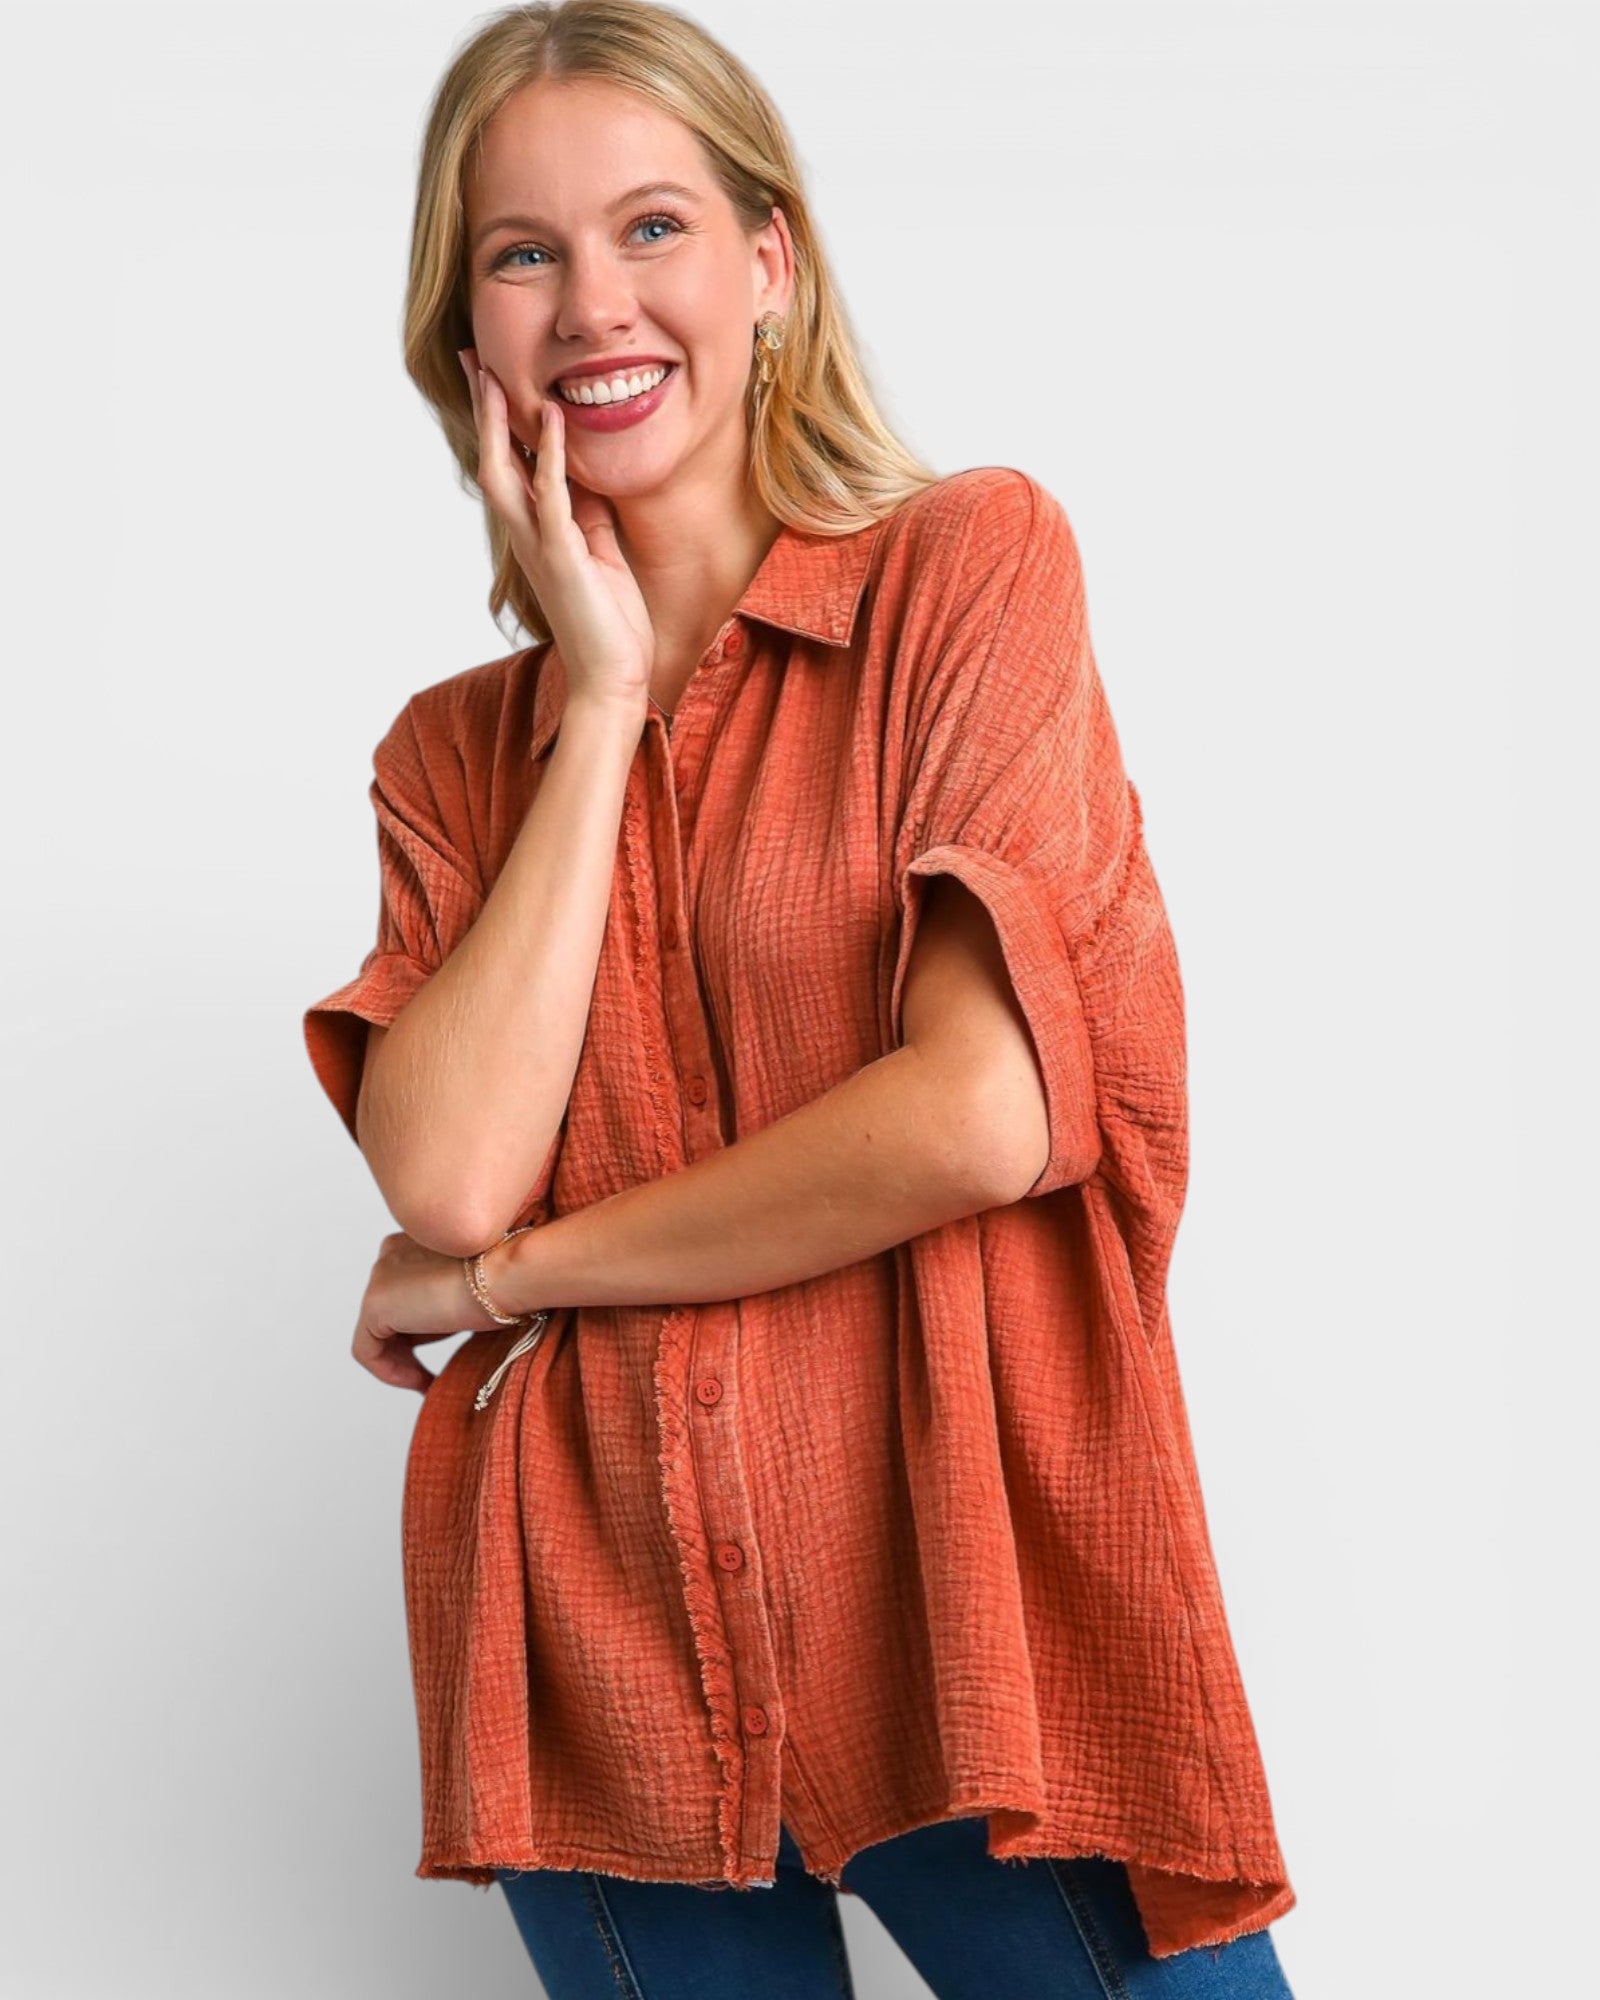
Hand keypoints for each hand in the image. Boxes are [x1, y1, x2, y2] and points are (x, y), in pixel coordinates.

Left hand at [352, 1229, 508, 1394]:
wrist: (507, 1274)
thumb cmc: (505, 1281)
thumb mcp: (473, 1289)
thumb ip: (449, 1297)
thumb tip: (446, 1326)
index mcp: (412, 1242)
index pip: (406, 1295)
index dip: (422, 1332)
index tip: (443, 1354)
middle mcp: (389, 1256)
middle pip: (389, 1315)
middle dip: (410, 1348)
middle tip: (433, 1375)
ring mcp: (379, 1278)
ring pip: (376, 1333)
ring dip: (401, 1362)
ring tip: (427, 1381)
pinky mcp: (375, 1304)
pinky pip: (366, 1350)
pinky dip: (389, 1372)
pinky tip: (419, 1381)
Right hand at [459, 347, 654, 713]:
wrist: (612, 677)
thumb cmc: (609, 624)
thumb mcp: (602, 555)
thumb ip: (588, 517)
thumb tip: (585, 477)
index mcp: (537, 535)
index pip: (511, 468)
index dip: (500, 424)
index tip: (492, 378)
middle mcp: (527, 537)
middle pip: (492, 460)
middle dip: (483, 411)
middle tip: (472, 360)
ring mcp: (540, 547)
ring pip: (505, 474)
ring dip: (500, 424)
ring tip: (494, 376)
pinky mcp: (564, 557)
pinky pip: (552, 497)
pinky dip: (552, 456)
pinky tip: (553, 419)